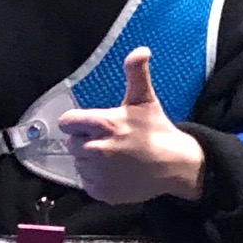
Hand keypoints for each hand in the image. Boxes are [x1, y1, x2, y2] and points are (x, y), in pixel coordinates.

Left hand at [57, 48, 207, 204]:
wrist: (175, 166)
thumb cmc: (157, 131)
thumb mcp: (145, 100)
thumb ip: (136, 73)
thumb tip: (141, 50)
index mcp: (103, 124)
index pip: (68, 122)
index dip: (79, 123)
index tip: (94, 125)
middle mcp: (95, 149)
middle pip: (73, 143)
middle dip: (87, 141)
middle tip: (111, 142)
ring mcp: (97, 173)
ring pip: (79, 163)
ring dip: (91, 161)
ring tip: (115, 159)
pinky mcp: (100, 192)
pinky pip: (87, 183)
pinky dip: (97, 180)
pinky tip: (116, 174)